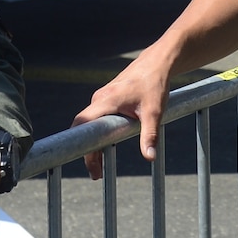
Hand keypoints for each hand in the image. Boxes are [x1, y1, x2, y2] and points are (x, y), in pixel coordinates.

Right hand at [72, 53, 174, 178]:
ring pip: (90, 124)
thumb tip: (150, 157)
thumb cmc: (155, 85)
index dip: (80, 145)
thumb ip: (150, 136)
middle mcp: (100, 98)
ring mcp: (102, 97)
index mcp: (107, 100)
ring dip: (92, 144)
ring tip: (99, 167)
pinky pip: (96, 119)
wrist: (157, 63)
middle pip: (84, 127)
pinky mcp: (106, 98)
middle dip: (87, 151)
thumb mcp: (155, 113)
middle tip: (96, 174)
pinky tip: (105, 148)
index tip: (87, 165)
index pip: (83, 123)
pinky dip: (97, 135)